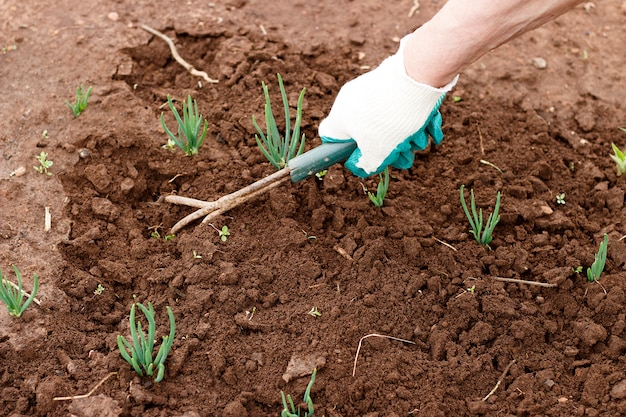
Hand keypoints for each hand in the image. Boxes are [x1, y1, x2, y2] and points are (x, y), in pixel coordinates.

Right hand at [318, 36, 456, 176]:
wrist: (418, 76)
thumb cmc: (391, 118)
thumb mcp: (378, 152)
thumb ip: (368, 164)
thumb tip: (363, 167)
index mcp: (341, 116)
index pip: (330, 137)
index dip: (343, 152)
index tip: (363, 158)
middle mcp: (353, 101)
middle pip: (368, 134)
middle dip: (390, 149)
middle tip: (406, 155)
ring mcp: (374, 89)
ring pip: (389, 122)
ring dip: (408, 136)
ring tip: (421, 137)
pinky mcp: (395, 82)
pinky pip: (402, 107)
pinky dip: (416, 118)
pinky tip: (430, 124)